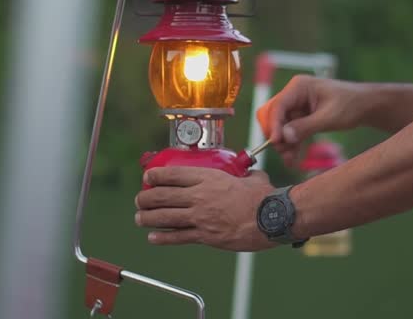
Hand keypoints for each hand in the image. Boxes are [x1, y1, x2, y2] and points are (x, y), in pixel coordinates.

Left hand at [134, 167, 276, 251]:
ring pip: (165, 217)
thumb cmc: (264, 197)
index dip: (156, 175)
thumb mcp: (252, 178)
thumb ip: (244, 175)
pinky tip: (153, 238)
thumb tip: (249, 174)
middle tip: (141, 199)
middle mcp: (200, 196)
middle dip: (146, 197)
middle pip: (163, 195)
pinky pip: (178, 237)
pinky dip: (163, 237)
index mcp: (209, 178)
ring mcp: (200, 217)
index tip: (148, 177)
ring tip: (140, 218)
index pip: (174, 174)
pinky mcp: (205, 236)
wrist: (272, 218)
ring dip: (148, 217)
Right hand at [257, 75, 363, 165]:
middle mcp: (294, 95)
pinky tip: (293, 159)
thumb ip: (306, 126)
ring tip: (290, 160)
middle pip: (273, 115)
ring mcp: (296, 106)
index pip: (278, 106)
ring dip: (283, 143)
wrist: (365, 106)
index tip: (276, 142)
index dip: (274, 125)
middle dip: (276, 135)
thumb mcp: (329, 117)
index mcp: (299, 87)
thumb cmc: (350, 105)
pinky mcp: (301, 117)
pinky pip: (289, 132)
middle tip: (283, 152)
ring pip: (280, 126)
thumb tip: (284, 136)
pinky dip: (291, 144)